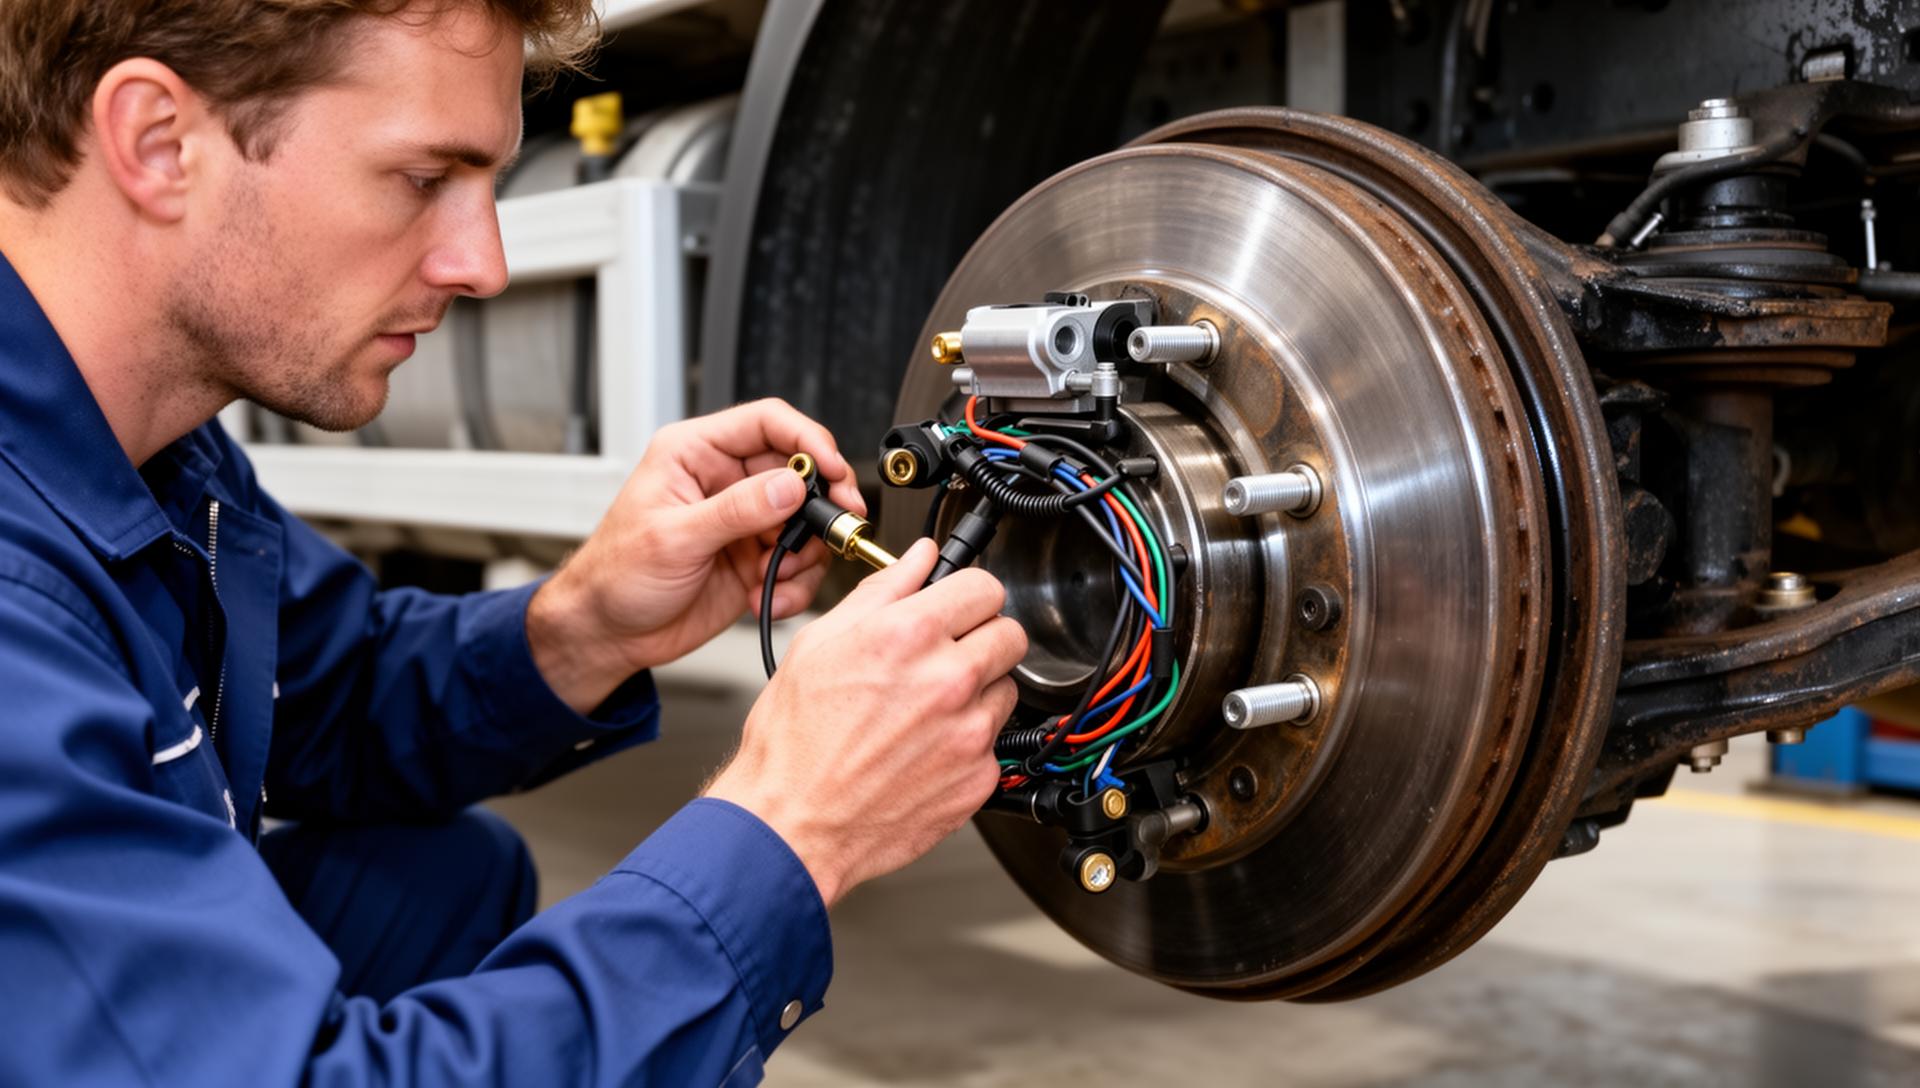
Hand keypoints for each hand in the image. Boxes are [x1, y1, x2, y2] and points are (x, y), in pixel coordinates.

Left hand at [528, 399, 864, 711]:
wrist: (608, 633)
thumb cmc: (615, 575)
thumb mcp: (673, 538)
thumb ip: (736, 510)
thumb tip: (789, 486)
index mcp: (696, 454)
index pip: (766, 422)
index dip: (807, 439)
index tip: (832, 469)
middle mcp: (725, 481)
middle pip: (799, 471)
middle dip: (822, 503)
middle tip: (838, 525)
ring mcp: (744, 521)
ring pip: (806, 521)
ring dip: (805, 554)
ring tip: (778, 576)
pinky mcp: (755, 558)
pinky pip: (798, 564)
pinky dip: (794, 585)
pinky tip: (766, 598)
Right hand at [703, 539, 1027, 906]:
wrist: (792, 825)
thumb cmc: (794, 742)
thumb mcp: (819, 644)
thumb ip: (882, 592)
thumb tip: (919, 559)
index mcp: (908, 635)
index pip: (985, 587)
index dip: (970, 594)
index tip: (961, 605)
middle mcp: (947, 680)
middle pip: (1011, 634)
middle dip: (983, 637)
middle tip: (950, 654)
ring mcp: (969, 732)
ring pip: (1008, 688)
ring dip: (979, 691)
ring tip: (929, 708)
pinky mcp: (979, 777)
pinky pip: (994, 742)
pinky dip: (970, 741)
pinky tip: (927, 747)